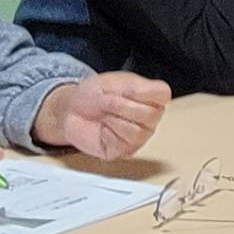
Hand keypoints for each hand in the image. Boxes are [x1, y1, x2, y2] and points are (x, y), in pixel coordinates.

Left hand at [35, 73, 171, 159]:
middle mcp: (150, 118)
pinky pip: (123, 145)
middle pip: (150, 114)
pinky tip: (103, 130)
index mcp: (150, 96)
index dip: (143, 92)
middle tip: (108, 103)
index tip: (127, 90)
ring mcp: (140, 136)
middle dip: (121, 107)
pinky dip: (107, 135)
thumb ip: (132, 87)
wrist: (69, 110)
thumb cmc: (92, 95)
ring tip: (105, 117)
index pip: (163, 94)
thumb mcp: (111, 82)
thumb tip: (147, 94)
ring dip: (114, 121)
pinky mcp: (125, 151)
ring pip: (137, 132)